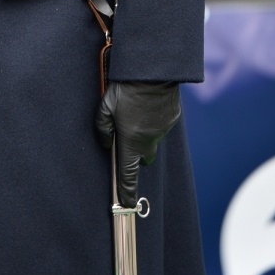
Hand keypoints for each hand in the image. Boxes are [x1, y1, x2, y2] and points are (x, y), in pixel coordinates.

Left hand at [95, 81, 180, 207]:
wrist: (152, 71)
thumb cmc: (125, 89)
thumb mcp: (104, 107)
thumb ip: (102, 129)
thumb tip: (107, 143)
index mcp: (131, 141)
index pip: (128, 174)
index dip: (126, 191)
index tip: (126, 203)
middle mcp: (150, 140)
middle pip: (143, 157)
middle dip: (135, 153)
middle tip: (126, 135)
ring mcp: (163, 130)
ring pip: (152, 140)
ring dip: (144, 132)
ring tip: (136, 111)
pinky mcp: (172, 119)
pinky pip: (161, 126)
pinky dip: (154, 120)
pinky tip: (147, 104)